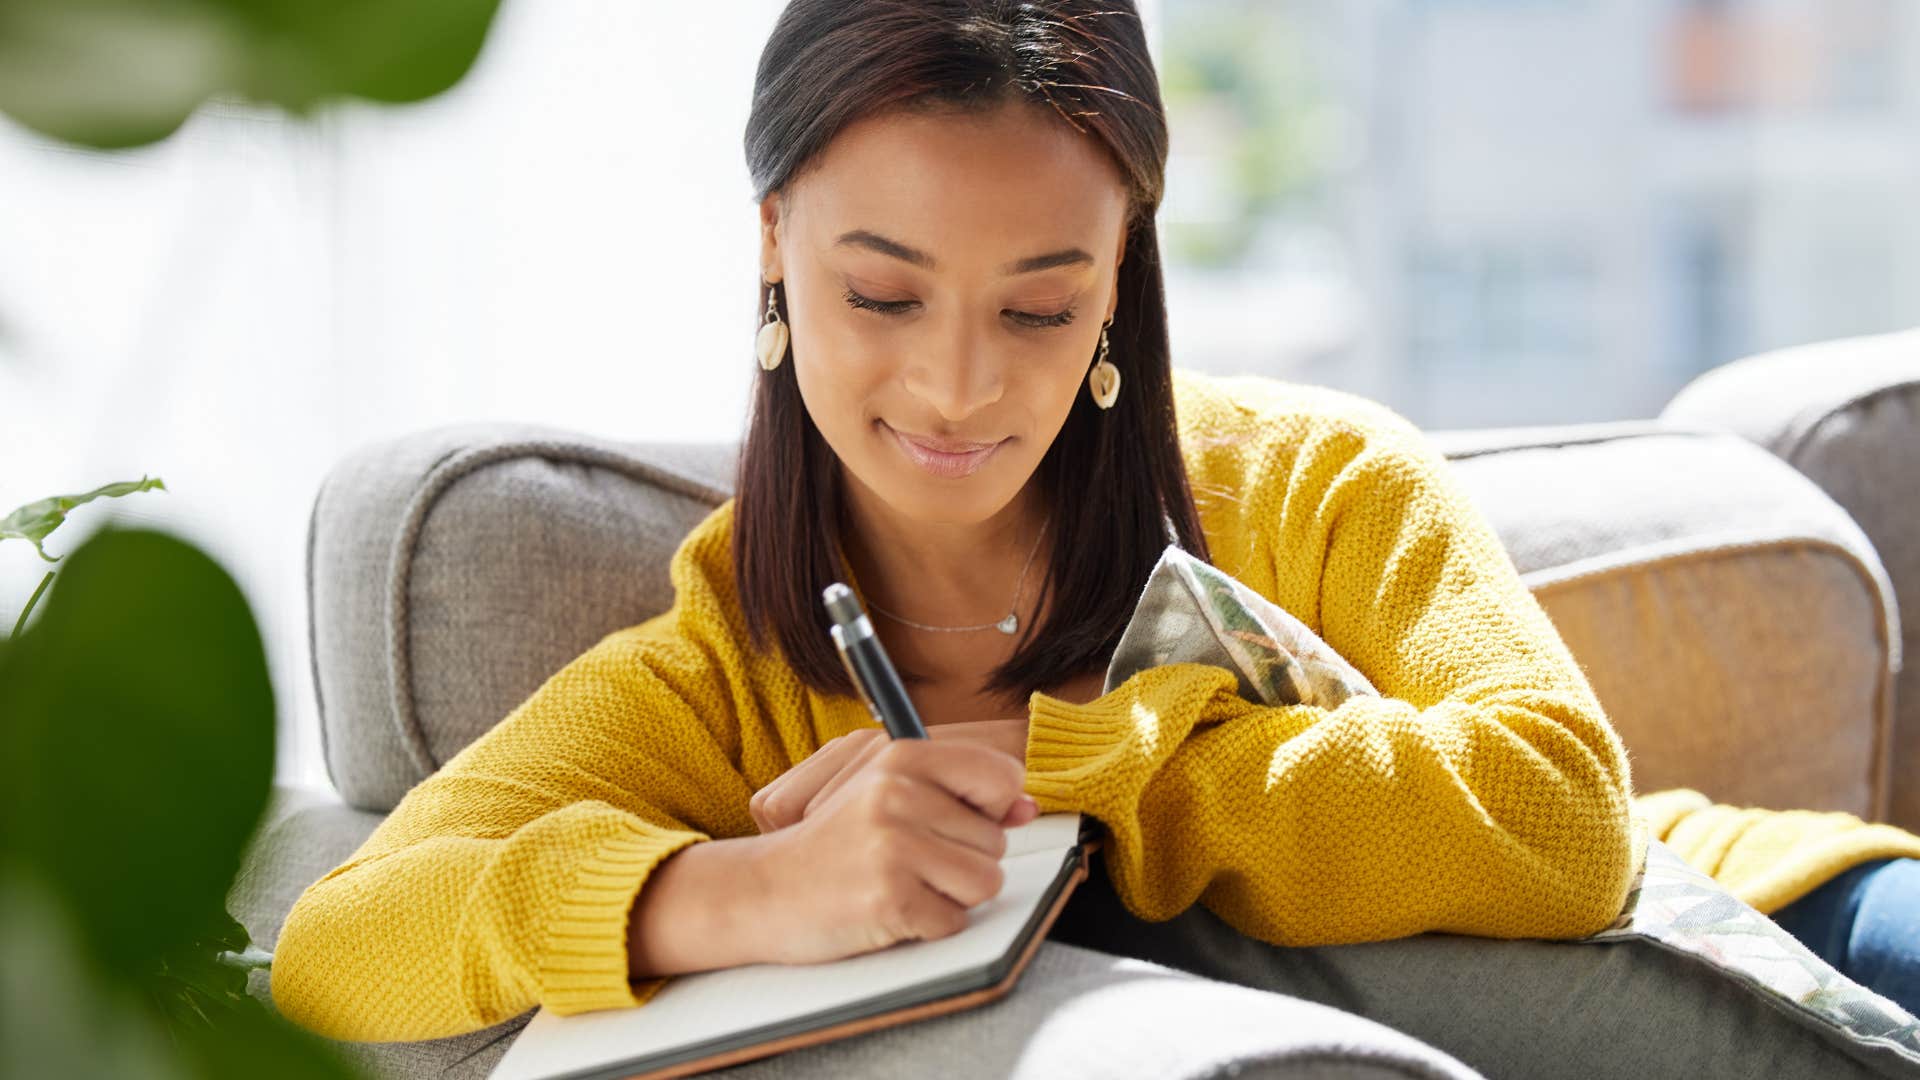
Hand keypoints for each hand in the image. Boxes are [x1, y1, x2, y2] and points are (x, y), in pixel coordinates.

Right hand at [747, 738, 1035, 964]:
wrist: (763, 890)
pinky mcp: (890, 897)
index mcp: (900, 755)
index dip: (993, 807)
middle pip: (997, 840)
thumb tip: (1026, 806)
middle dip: (963, 860)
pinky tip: (890, 908)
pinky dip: (928, 925)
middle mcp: (897, 793)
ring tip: (903, 883)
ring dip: (951, 895)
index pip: (1001, 775)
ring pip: (986, 882)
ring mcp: (893, 845)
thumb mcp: (889, 795)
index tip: (959, 819)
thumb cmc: (834, 845)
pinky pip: (954, 920)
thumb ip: (959, 794)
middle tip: (907, 860)